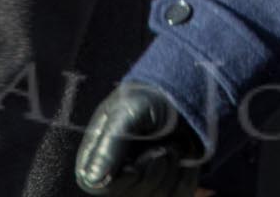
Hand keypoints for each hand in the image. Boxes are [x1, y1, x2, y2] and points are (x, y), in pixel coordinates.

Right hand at [75, 83, 204, 196]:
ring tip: (171, 145)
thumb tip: (93, 179)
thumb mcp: (127, 111)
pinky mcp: (169, 187)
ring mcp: (144, 183)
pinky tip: (184, 156)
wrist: (181, 94)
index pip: (98, 186)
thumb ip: (110, 143)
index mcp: (98, 155)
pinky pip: (180, 194)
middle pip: (129, 196)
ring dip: (170, 169)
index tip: (133, 166)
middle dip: (150, 171)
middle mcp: (118, 173)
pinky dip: (187, 175)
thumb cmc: (147, 97)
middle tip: (160, 146)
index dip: (118, 181)